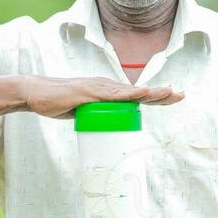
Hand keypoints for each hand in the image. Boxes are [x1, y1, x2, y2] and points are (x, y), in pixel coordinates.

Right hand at [21, 76, 183, 118]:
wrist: (36, 94)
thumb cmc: (59, 103)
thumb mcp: (83, 113)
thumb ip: (95, 117)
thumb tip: (104, 131)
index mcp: (108, 92)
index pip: (136, 95)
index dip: (156, 96)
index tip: (174, 97)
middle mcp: (107, 87)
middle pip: (139, 92)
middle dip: (161, 94)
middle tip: (181, 95)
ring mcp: (99, 88)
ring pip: (131, 92)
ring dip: (152, 93)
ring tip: (170, 93)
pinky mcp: (90, 93)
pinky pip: (114, 95)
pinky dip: (130, 94)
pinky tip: (144, 92)